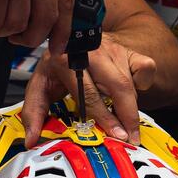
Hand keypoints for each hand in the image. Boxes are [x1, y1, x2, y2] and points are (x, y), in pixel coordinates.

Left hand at [22, 32, 156, 148]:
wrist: (72, 36)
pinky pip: (146, 69)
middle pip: (118, 86)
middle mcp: (92, 51)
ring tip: (130, 127)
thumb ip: (34, 112)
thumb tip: (31, 141)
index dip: (105, 117)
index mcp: (65, 60)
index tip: (116, 136)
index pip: (89, 93)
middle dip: (128, 115)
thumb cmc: (56, 68)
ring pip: (132, 82)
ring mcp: (113, 49)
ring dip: (132, 107)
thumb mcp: (39, 87)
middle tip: (132, 139)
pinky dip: (143, 84)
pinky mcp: (128, 49)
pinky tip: (129, 94)